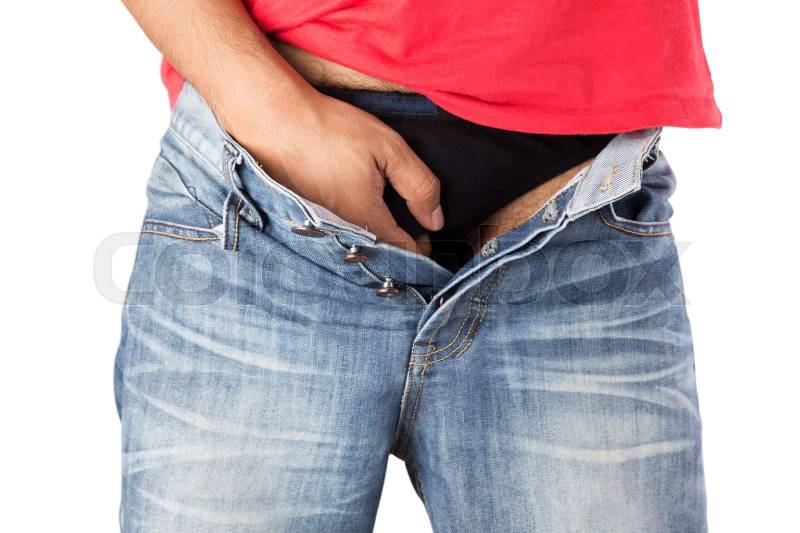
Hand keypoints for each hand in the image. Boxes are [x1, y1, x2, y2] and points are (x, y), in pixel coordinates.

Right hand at [225, 88, 442, 255]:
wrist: (274, 120)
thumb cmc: (331, 130)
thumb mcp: (389, 149)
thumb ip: (420, 186)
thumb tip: (436, 220)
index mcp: (367, 222)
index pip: (404, 254)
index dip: (422, 248)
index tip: (426, 230)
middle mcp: (343, 234)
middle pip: (380, 253)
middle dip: (399, 243)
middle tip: (409, 221)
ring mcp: (322, 228)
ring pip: (358, 243)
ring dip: (375, 234)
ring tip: (382, 208)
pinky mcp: (306, 218)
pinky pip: (338, 232)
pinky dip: (352, 224)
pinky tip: (354, 199)